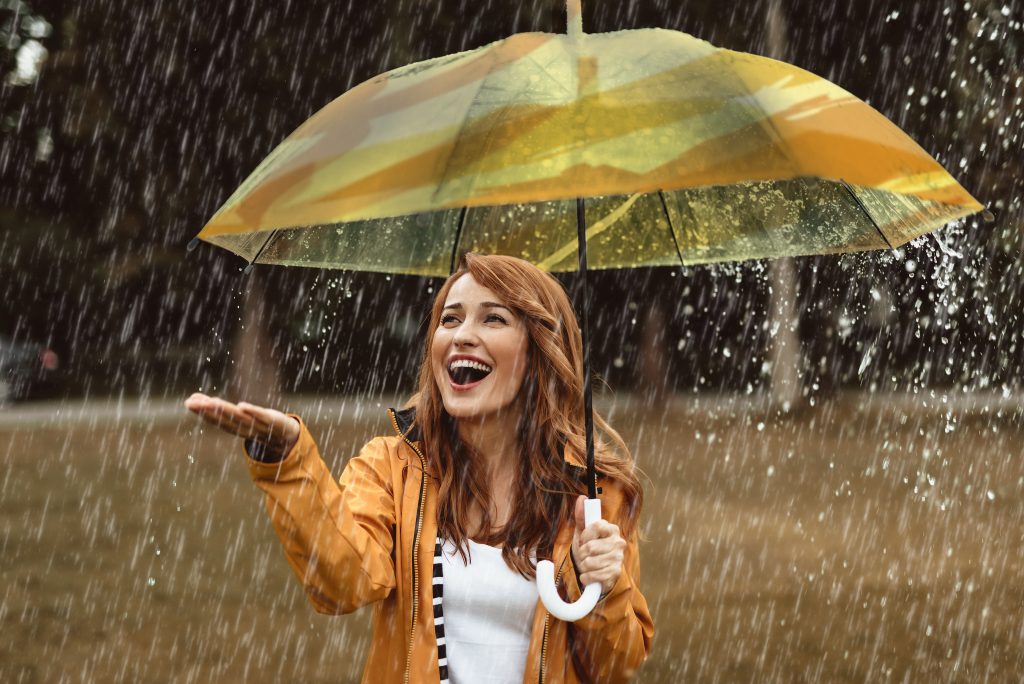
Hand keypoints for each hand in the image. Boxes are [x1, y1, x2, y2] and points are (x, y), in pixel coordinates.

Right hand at [184, 392, 299, 458]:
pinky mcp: (272, 421)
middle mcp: (242, 428)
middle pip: (224, 418)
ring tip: (212, 402)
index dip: (202, 412)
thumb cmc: (254, 423)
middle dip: (209, 411)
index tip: (188, 403)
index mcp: (233, 427)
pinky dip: (252, 412)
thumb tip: (190, 398)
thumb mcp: (234, 415)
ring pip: (239, 418)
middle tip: (193, 403)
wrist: (283, 435)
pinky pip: (261, 417)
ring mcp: (257, 426)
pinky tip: (241, 406)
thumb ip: (214, 408)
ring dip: (225, 410)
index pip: (215, 419)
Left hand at [570, 494, 625, 595]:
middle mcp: (619, 542)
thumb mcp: (583, 532)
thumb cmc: (589, 549)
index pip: (596, 526)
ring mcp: (618, 558)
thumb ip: (582, 516)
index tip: (583, 540)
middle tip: (584, 554)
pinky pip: (594, 575)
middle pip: (591, 546)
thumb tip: (582, 498)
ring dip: (584, 565)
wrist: (595, 571)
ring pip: (590, 562)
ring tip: (587, 564)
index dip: (585, 535)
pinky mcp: (616, 572)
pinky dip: (587, 577)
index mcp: (611, 529)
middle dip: (582, 553)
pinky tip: (590, 574)